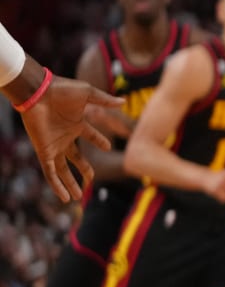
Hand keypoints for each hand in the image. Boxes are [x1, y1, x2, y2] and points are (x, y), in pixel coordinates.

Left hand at [22, 77, 128, 202]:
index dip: (100, 141)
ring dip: (69, 183)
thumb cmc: (62, 90)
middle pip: (76, 158)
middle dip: (83, 170)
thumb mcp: (88, 94)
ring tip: (76, 197)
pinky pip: (50, 172)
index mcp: (76, 124)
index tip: (108, 147)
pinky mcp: (44, 151)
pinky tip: (63, 196)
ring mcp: (54, 145)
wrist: (39, 92)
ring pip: (62, 170)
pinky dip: (56, 185)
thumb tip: (124, 101)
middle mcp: (65, 137)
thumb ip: (105, 100)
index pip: (91, 136)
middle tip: (91, 181)